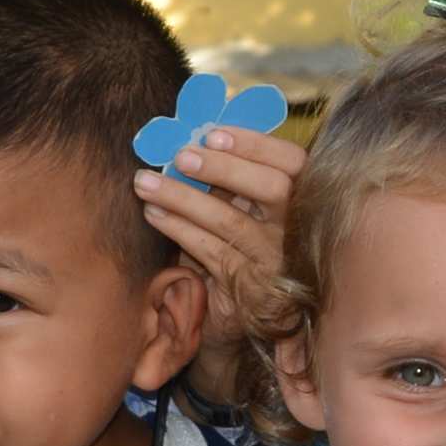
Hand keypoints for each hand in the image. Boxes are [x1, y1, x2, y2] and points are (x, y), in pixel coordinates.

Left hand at [140, 123, 303, 347]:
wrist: (235, 314)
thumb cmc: (234, 244)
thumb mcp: (242, 205)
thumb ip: (231, 174)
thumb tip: (190, 130)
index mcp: (300, 200)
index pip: (293, 163)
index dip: (257, 144)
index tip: (213, 132)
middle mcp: (295, 230)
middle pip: (274, 189)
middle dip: (224, 168)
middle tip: (180, 156)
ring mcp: (275, 262)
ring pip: (232, 221)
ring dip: (184, 197)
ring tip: (145, 182)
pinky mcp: (249, 289)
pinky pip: (211, 251)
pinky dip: (178, 228)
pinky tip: (153, 213)